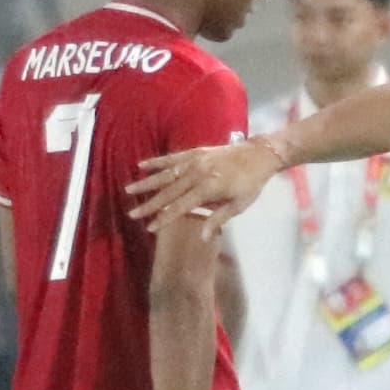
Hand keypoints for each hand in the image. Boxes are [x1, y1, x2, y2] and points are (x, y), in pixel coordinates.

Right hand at [130, 135, 281, 229]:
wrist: (259, 154)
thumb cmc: (251, 183)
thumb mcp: (238, 205)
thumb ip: (217, 218)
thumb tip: (201, 237)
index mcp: (208, 188)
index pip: (180, 206)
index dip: (164, 218)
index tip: (149, 227)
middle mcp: (197, 173)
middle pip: (168, 191)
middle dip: (149, 204)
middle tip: (132, 213)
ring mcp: (194, 161)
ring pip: (166, 174)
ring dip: (146, 182)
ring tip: (129, 189)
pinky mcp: (194, 152)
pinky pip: (172, 158)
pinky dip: (156, 161)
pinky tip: (142, 165)